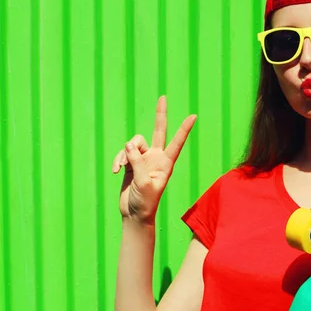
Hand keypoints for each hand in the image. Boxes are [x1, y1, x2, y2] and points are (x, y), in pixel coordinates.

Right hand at [111, 96, 196, 223]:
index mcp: (166, 163)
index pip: (177, 142)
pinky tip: (116, 171)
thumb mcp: (142, 183)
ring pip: (133, 143)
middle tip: (163, 97)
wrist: (135, 214)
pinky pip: (124, 153)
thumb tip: (128, 145)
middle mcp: (156, 158)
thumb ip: (137, 163)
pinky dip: (119, 159)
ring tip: (122, 168)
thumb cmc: (145, 202)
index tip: (193, 116)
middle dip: (160, 115)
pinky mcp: (131, 163)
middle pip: (158, 131)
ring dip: (125, 153)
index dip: (184, 129)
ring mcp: (143, 159)